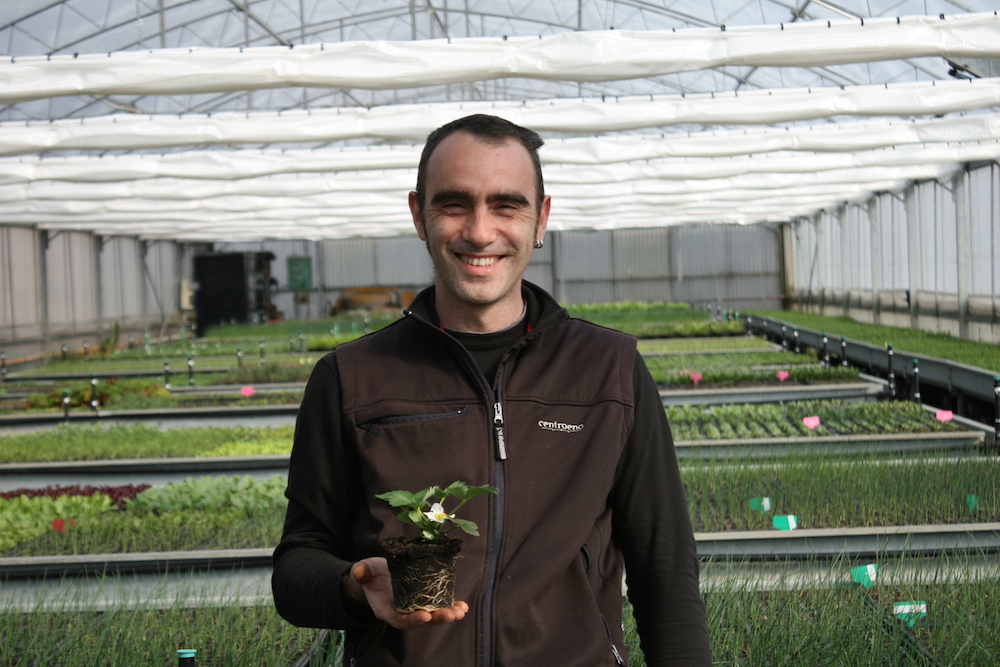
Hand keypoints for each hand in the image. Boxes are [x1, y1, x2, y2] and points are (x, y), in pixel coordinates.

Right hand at [345, 557, 468, 629]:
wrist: (376, 576)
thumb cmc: (370, 574)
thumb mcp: (364, 571)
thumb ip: (361, 571)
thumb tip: (358, 570)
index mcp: (386, 609)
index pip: (399, 619)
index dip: (411, 620)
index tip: (425, 617)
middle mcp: (402, 612)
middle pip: (419, 620)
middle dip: (436, 618)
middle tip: (451, 615)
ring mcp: (413, 607)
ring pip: (432, 615)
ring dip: (447, 614)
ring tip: (461, 612)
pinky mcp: (423, 600)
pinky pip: (438, 606)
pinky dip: (450, 606)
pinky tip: (463, 606)